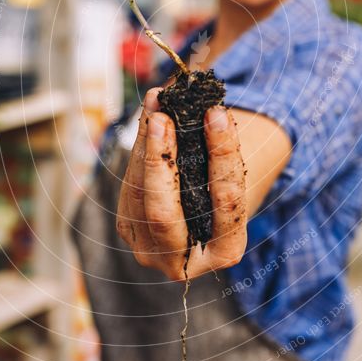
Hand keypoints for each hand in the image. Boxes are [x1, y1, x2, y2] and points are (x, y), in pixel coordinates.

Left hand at [116, 88, 246, 280]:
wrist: (206, 210)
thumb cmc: (227, 186)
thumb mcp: (232, 171)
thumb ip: (218, 143)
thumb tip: (193, 98)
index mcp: (226, 252)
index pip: (224, 203)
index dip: (221, 157)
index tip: (216, 114)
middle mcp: (183, 263)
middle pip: (163, 213)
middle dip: (160, 161)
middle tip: (163, 117)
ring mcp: (150, 250)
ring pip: (138, 195)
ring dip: (145, 146)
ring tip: (156, 104)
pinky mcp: (130, 229)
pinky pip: (129, 187)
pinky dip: (139, 151)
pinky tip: (149, 121)